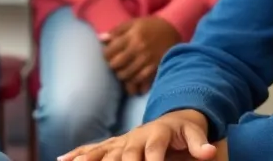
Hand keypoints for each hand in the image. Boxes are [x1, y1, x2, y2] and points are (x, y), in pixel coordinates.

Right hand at [60, 110, 214, 160]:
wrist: (174, 116)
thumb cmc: (186, 129)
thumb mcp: (197, 133)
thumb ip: (200, 144)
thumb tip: (210, 152)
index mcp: (156, 134)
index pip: (152, 151)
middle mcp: (136, 137)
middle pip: (124, 153)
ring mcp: (123, 141)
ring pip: (104, 152)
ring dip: (88, 159)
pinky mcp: (115, 144)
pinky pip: (95, 150)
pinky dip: (79, 154)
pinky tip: (62, 160)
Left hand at [102, 16, 180, 93]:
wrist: (174, 30)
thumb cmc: (150, 26)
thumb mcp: (133, 23)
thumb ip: (117, 31)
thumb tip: (100, 39)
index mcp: (131, 36)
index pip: (110, 51)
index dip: (106, 55)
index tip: (108, 55)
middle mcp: (138, 49)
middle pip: (116, 65)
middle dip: (113, 66)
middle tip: (115, 64)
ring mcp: (147, 61)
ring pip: (126, 76)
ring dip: (122, 75)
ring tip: (124, 71)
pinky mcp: (155, 69)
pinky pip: (140, 82)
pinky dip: (134, 84)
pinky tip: (133, 80)